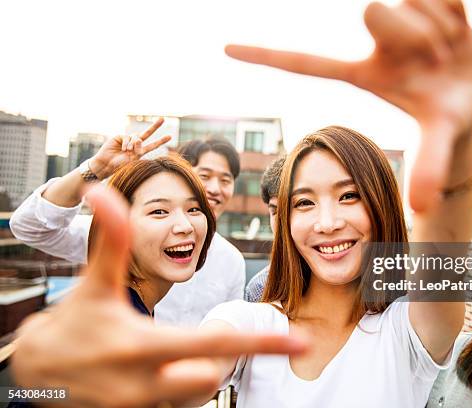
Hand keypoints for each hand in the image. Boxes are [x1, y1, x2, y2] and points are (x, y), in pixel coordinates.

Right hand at [10, 185, 307, 407]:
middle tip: (211, 335)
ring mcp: (139, 407)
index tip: (302, 344)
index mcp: (139, 346)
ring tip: (173, 348)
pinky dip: (183, 382)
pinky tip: (162, 365)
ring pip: (199, 390)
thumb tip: (104, 190)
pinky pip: (179, 403)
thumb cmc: (74, 321)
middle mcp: (143, 385)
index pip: (214, 343)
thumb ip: (111, 238)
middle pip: (213, 373)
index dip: (261, 342)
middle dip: (222, 354)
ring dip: (201, 366)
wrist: (37, 370)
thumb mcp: (93, 281)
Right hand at [89, 118, 171, 179]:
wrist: (106, 164)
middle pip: (147, 133)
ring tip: (127, 151)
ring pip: (136, 137)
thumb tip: (139, 139)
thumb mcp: (132, 160)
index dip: (161, 141)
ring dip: (133, 144)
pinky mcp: (120, 137)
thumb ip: (138, 150)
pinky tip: (122, 149)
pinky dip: (126, 143)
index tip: (170, 136)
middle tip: (162, 119)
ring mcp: (128, 140)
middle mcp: (135, 145)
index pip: (153, 145)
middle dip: (155, 126)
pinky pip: (127, 137)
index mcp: (140, 152)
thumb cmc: (120, 165)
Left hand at [224, 0, 471, 210]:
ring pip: (413, 1)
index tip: (224, 50)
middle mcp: (375, 43)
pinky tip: (456, 27)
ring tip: (448, 51)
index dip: (267, 55)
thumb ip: (430, 166)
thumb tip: (422, 209)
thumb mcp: (440, 138)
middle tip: (436, 57)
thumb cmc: (447, 115)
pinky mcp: (424, 0)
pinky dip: (455, 10)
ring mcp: (398, 18)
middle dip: (410, 31)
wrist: (471, 88)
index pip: (306, 62)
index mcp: (363, 74)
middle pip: (375, 12)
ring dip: (440, 29)